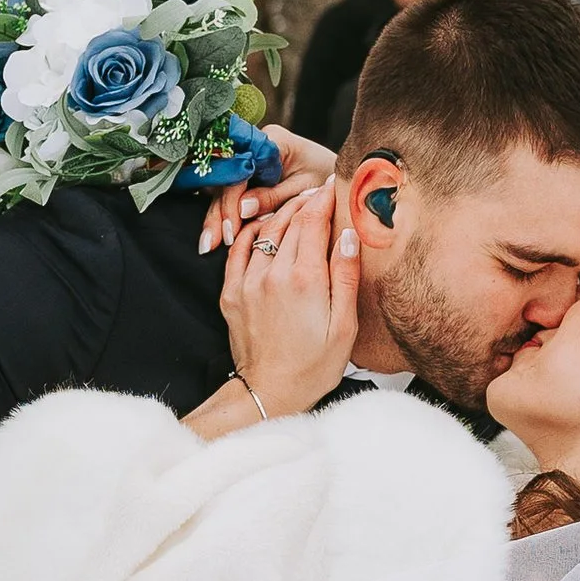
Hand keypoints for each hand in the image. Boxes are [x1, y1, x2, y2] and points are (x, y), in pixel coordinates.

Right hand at [196, 122, 336, 254]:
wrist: (343, 178)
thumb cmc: (329, 181)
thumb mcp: (305, 191)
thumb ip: (274, 197)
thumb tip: (242, 209)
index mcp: (273, 140)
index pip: (242, 169)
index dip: (232, 200)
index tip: (232, 228)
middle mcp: (256, 145)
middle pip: (228, 179)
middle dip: (219, 212)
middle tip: (213, 242)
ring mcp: (249, 159)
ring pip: (224, 189)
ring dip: (216, 217)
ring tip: (208, 246)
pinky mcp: (248, 175)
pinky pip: (230, 196)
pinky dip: (224, 216)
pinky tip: (215, 238)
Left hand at [219, 182, 359, 415]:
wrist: (269, 394)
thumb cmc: (313, 366)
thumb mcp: (344, 326)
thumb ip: (345, 276)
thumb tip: (349, 235)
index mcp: (304, 280)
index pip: (312, 221)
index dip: (323, 199)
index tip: (333, 186)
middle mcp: (271, 274)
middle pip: (289, 220)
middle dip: (305, 202)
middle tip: (318, 193)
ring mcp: (247, 282)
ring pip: (264, 230)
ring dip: (281, 213)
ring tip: (297, 206)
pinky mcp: (231, 292)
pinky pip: (238, 248)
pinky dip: (251, 231)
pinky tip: (264, 225)